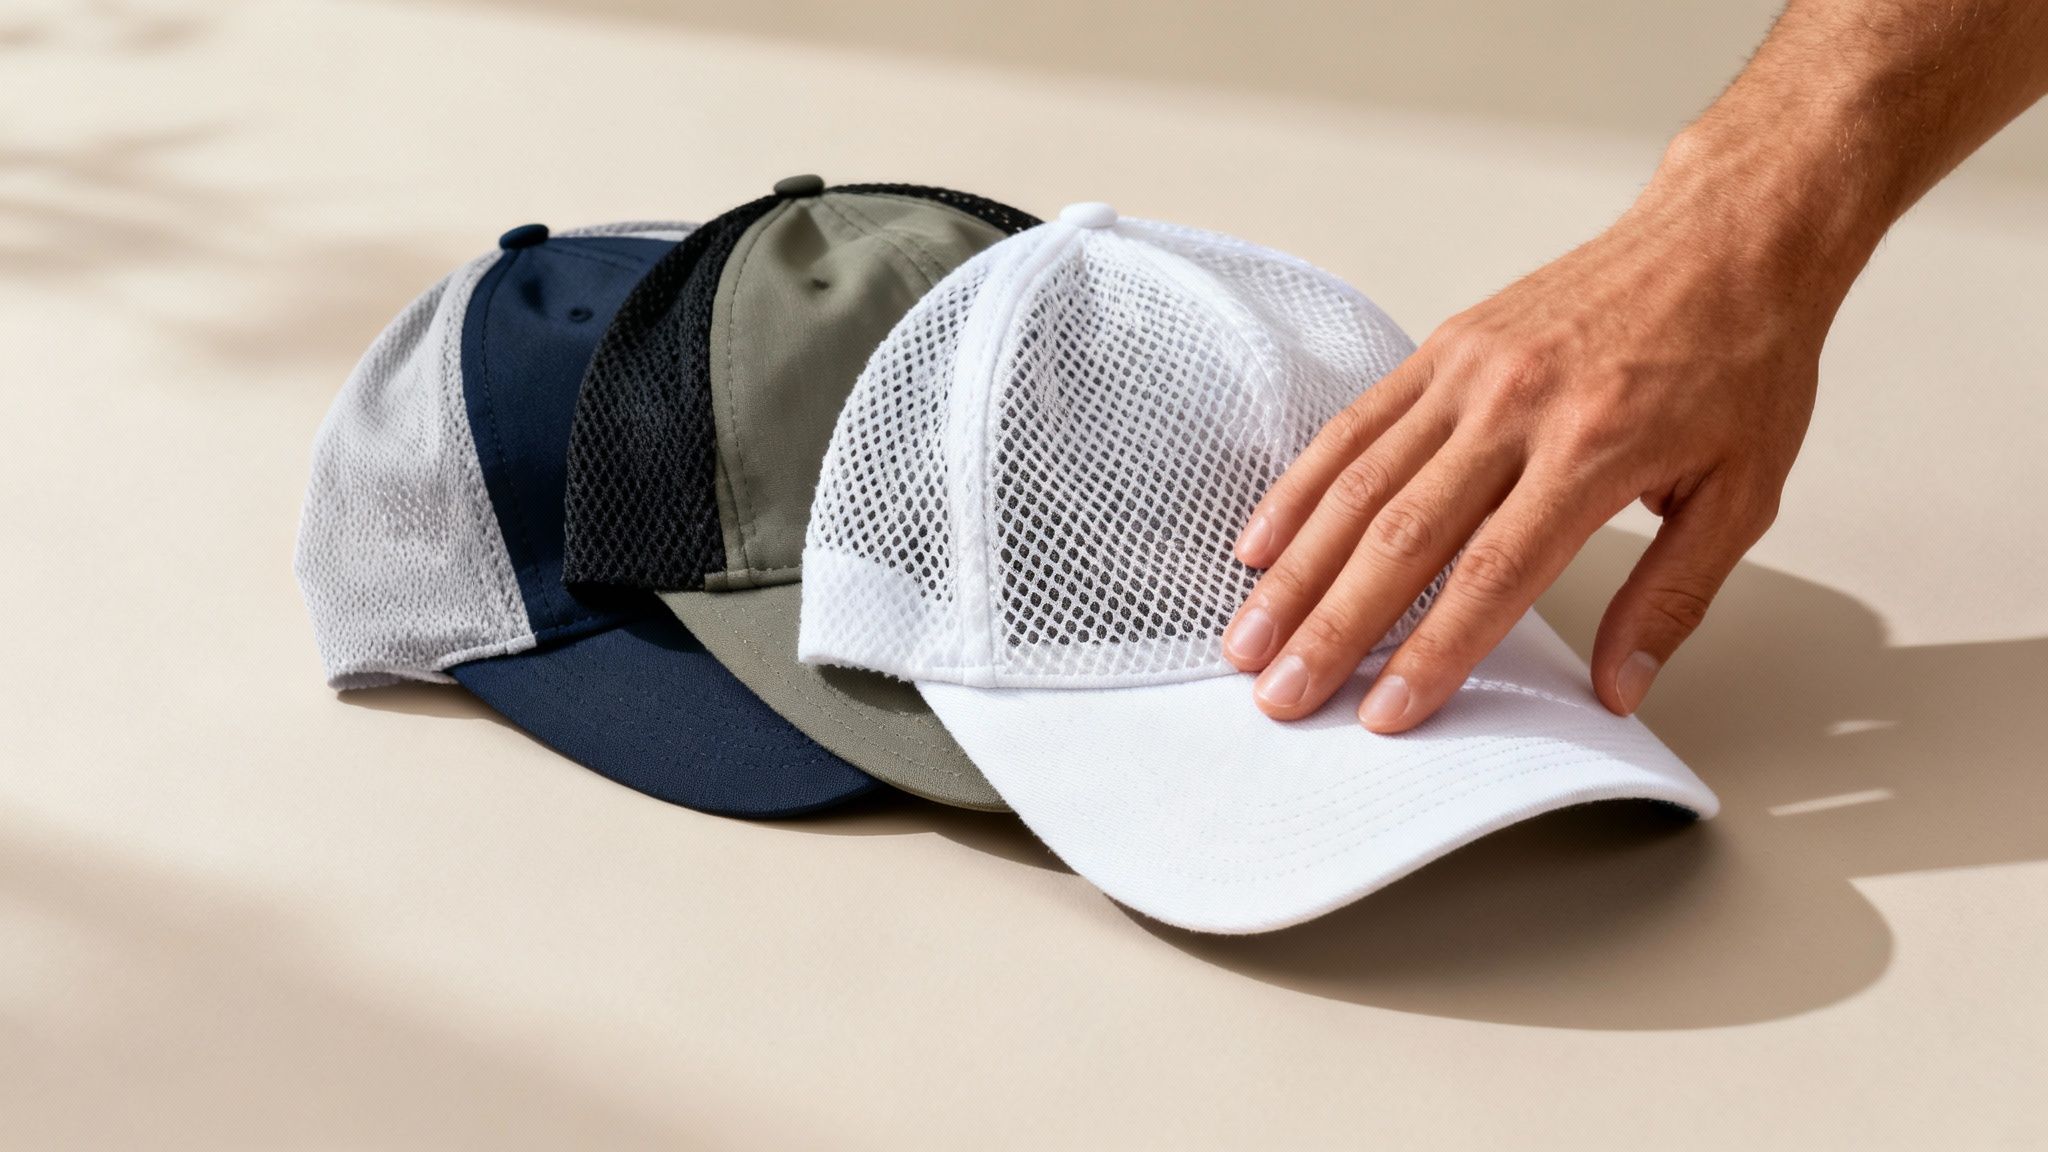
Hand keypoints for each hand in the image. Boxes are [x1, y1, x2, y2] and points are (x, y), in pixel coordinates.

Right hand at [1221, 154, 1832, 730]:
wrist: (1727, 236)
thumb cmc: (1740, 361)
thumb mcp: (1743, 493)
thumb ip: (1672, 597)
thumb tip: (1618, 689)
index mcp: (1595, 450)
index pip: (1493, 573)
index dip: (1432, 650)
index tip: (1387, 713)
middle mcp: (1517, 407)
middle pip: (1403, 536)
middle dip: (1334, 628)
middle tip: (1283, 697)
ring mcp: (1469, 372)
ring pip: (1361, 484)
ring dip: (1297, 571)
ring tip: (1249, 639)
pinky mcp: (1444, 348)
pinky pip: (1356, 424)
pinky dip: (1301, 488)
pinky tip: (1261, 543)